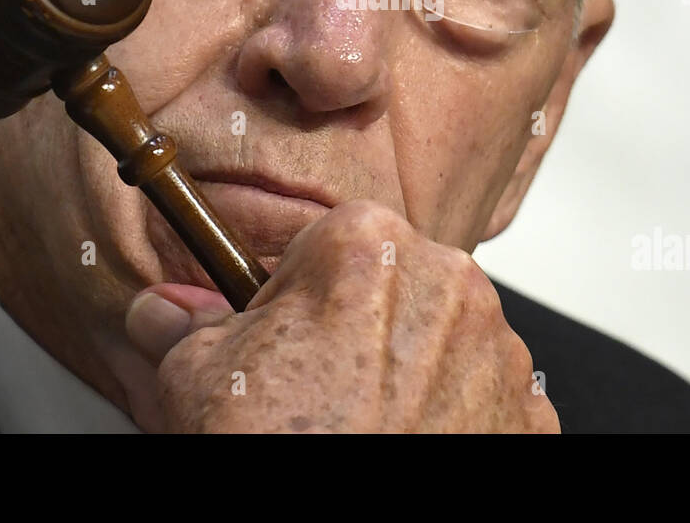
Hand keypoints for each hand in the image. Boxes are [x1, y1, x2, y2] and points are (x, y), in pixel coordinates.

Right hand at [124, 199, 558, 432]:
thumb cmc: (282, 448)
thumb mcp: (198, 378)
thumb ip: (183, 325)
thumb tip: (161, 312)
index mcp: (368, 244)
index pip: (329, 243)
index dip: (297, 294)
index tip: (283, 335)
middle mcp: (448, 283)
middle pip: (394, 285)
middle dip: (357, 327)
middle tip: (315, 389)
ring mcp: (498, 350)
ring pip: (443, 339)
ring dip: (408, 370)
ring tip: (360, 427)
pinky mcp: (527, 414)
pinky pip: (484, 397)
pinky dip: (451, 419)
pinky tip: (405, 446)